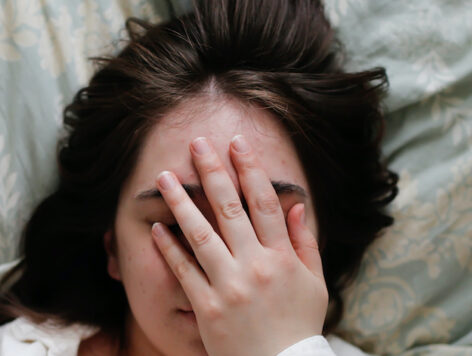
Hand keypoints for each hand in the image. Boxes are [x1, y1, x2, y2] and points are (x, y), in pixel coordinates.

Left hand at [150, 135, 326, 355]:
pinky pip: (184, 272)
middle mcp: (255, 267)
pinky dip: (170, 248)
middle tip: (195, 144)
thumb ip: (304, 244)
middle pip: (229, 209)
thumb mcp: (314, 284)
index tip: (236, 143)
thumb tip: (295, 206)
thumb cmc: (299, 327)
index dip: (250, 170)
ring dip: (180, 202)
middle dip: (212, 172)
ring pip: (201, 235)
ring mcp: (229, 287)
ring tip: (163, 177)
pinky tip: (157, 227)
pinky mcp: (208, 308)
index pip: (264, 203)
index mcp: (283, 258)